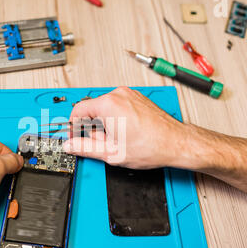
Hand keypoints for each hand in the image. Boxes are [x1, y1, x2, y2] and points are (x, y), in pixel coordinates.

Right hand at [63, 86, 189, 168]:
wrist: (176, 143)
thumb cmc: (151, 146)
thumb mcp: (110, 152)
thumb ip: (84, 148)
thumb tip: (70, 146)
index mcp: (108, 104)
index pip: (77, 111)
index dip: (73, 128)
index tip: (74, 138)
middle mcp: (118, 95)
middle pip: (92, 110)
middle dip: (93, 129)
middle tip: (102, 145)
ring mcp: (130, 95)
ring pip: (105, 110)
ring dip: (105, 126)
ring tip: (117, 141)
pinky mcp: (137, 99)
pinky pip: (118, 107)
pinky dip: (116, 120)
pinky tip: (125, 134)